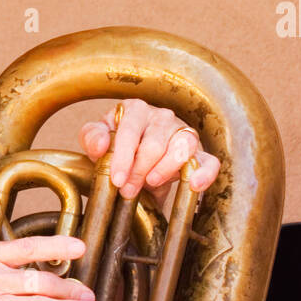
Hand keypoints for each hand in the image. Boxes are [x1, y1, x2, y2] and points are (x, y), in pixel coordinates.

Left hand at [79, 100, 219, 204]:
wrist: (132, 164)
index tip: (117, 180)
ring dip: (166, 169)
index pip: (130, 131)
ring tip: (152, 183)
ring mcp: (182, 132)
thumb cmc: (114, 147)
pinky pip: (208, 160)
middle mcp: (162, 117)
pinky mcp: (198, 152)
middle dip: (139, 171)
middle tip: (128, 190)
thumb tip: (102, 144)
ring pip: (182, 147)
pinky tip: (194, 184)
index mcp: (135, 110)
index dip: (124, 157)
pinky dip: (204, 173)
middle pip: (154, 144)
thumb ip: (92, 138)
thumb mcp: (96, 142)